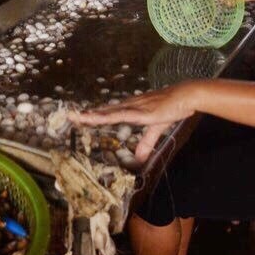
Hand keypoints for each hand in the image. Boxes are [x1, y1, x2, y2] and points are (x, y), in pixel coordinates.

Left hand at [70, 84, 199, 162]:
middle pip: (104, 111)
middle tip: (69, 115)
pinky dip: (106, 116)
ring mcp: (134, 107)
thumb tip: (139, 158)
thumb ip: (146, 143)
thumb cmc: (172, 108)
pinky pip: (120, 115)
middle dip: (87, 114)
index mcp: (131, 109)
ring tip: (77, 116)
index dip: (95, 115)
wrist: (185, 96)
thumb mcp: (156, 129)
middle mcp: (129, 105)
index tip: (80, 117)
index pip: (109, 113)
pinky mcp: (140, 111)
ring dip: (93, 115)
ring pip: (108, 112)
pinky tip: (97, 117)